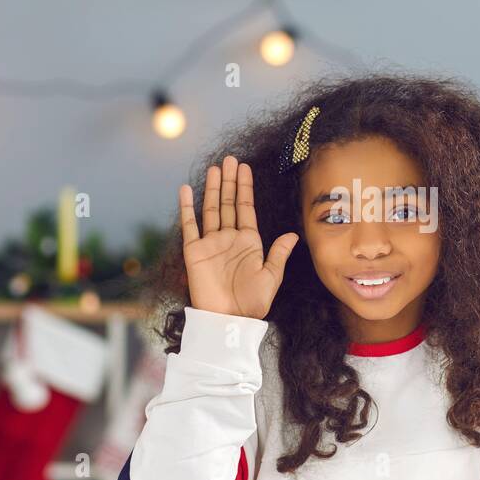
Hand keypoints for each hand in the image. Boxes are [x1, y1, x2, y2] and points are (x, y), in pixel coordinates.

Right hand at [178, 155, 299, 319]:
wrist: (228, 320)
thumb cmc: (252, 303)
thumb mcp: (271, 277)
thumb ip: (279, 254)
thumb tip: (293, 234)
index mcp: (249, 242)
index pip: (246, 208)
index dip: (245, 188)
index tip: (244, 168)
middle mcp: (229, 239)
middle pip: (229, 203)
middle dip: (230, 181)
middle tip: (229, 159)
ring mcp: (211, 244)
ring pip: (211, 209)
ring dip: (213, 188)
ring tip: (214, 168)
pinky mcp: (194, 252)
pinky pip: (190, 225)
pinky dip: (187, 207)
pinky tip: (186, 190)